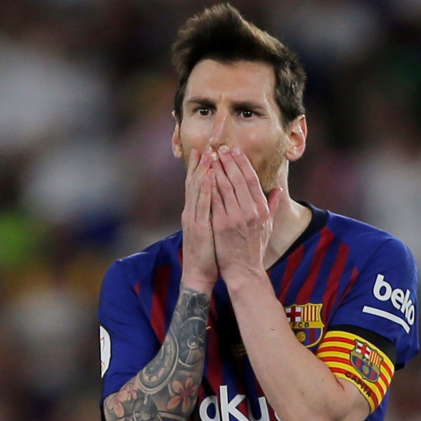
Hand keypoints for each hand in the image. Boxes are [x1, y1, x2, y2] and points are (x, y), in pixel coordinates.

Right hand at [181, 148, 217, 292]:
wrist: (199, 274)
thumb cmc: (210, 254)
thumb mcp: (214, 230)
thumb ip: (219, 214)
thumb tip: (227, 203)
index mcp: (198, 212)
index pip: (200, 186)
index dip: (202, 168)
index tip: (207, 152)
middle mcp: (193, 212)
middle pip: (195, 183)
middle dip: (200, 164)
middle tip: (204, 146)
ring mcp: (194, 219)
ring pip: (197, 190)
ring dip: (201, 171)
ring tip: (206, 155)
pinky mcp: (198, 227)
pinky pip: (201, 205)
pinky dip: (204, 189)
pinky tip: (207, 177)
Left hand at [209, 147, 282, 280]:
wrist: (244, 270)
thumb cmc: (254, 249)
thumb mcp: (267, 227)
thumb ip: (271, 207)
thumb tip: (277, 190)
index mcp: (261, 209)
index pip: (251, 180)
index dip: (242, 163)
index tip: (235, 151)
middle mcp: (250, 210)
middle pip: (238, 179)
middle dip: (228, 161)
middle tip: (220, 147)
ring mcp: (236, 217)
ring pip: (225, 186)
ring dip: (217, 168)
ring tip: (211, 156)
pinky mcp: (222, 224)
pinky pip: (214, 200)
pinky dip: (209, 185)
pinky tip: (204, 174)